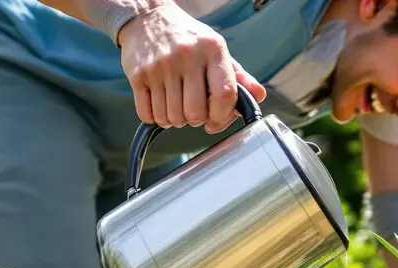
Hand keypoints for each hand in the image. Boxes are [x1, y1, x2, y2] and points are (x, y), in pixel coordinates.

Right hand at [118, 3, 265, 132]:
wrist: (148, 18)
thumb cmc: (188, 39)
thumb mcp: (215, 49)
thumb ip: (238, 75)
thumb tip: (259, 95)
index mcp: (212, 49)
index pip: (224, 95)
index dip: (222, 116)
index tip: (217, 119)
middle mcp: (186, 56)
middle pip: (195, 113)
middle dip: (196, 120)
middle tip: (193, 110)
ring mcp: (160, 65)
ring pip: (171, 117)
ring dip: (175, 120)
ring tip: (176, 105)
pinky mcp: (138, 74)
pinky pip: (148, 114)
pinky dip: (155, 118)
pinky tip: (159, 105)